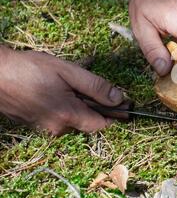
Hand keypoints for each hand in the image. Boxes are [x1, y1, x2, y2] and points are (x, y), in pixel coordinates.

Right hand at [0, 48, 123, 135]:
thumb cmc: (29, 69)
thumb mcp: (68, 72)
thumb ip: (96, 87)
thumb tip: (119, 99)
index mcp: (69, 116)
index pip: (102, 125)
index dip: (116, 116)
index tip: (126, 106)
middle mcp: (57, 128)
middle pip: (88, 122)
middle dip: (96, 106)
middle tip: (96, 86)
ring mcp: (44, 128)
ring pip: (73, 118)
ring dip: (79, 103)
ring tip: (70, 82)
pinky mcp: (35, 124)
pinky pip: (59, 116)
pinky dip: (65, 104)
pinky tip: (56, 88)